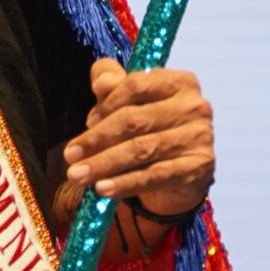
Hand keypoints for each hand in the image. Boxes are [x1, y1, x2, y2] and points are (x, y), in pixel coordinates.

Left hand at [63, 59, 213, 215]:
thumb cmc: (148, 124)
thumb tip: (102, 83)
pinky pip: (155, 176)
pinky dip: (125, 183)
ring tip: (78, 175)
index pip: (135, 85)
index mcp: (179, 82)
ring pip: (142, 150)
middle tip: (69, 156)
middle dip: (97, 139)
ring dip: (104, 164)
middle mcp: (195, 107)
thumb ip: (110, 81)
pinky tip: (103, 188)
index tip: (85, 122)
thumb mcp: (126, 98)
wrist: (179, 167)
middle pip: (135, 121)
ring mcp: (200, 138)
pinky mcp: (198, 168)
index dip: (106, 103)